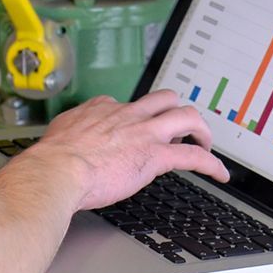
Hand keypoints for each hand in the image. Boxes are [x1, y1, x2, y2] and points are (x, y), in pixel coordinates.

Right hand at [36, 91, 228, 211]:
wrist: (56, 171)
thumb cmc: (52, 160)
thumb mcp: (60, 131)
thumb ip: (72, 129)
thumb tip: (72, 134)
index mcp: (105, 110)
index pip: (130, 105)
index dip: (140, 119)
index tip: (141, 130)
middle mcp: (129, 115)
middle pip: (167, 99)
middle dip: (179, 112)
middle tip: (184, 130)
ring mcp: (145, 133)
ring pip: (187, 117)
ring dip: (202, 130)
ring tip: (207, 144)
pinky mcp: (155, 156)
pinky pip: (194, 156)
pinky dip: (212, 164)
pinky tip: (219, 173)